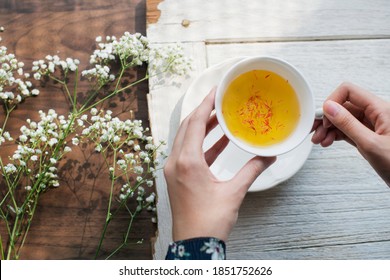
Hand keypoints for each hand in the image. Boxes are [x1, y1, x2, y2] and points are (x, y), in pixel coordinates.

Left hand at [164, 87, 275, 241]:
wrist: (194, 245)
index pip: (195, 123)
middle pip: (188, 127)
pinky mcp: (178, 178)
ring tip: (222, 118)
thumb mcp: (234, 192)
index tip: (216, 92)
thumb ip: (252, 170)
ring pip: (188, 139)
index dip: (206, 105)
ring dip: (204, 128)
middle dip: (204, 112)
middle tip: (220, 102)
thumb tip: (270, 156)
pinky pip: (190, 154)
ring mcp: (175, 170)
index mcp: (187, 162)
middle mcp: (176, 162)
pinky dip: (204, 146)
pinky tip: (221, 142)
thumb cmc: (210, 221)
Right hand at [312, 82, 389, 186]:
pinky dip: (335, 135)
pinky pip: (347, 130)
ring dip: (328, 128)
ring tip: (319, 140)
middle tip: (315, 130)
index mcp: (380, 109)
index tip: (322, 117)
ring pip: (343, 119)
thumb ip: (348, 124)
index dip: (332, 101)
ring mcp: (371, 126)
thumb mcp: (370, 144)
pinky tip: (328, 141)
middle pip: (344, 106)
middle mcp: (376, 114)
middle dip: (326, 118)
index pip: (349, 92)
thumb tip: (329, 108)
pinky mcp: (368, 137)